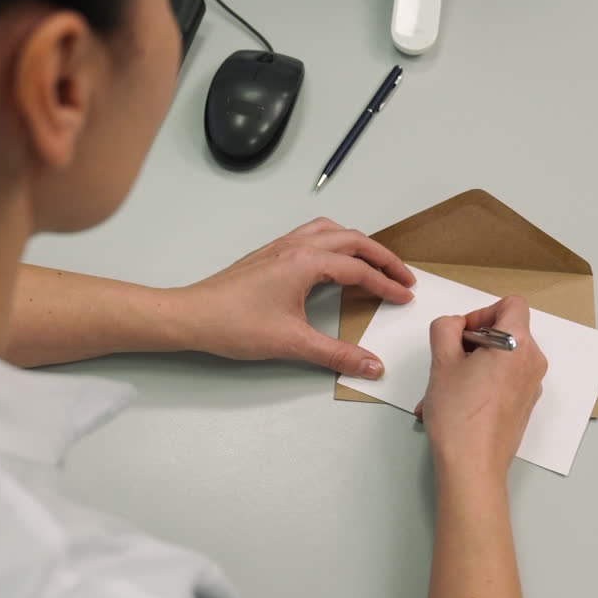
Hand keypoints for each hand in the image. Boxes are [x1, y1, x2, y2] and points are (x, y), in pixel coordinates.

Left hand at [178, 217, 415, 377]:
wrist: (192, 315)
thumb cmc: (234, 324)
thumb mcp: (292, 343)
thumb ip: (336, 355)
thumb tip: (371, 365)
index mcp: (306, 262)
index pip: (359, 270)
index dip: (386, 284)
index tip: (405, 296)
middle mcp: (296, 246)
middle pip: (353, 240)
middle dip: (382, 257)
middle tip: (403, 277)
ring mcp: (281, 246)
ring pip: (332, 231)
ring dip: (358, 244)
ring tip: (375, 264)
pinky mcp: (269, 254)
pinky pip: (312, 235)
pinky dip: (335, 242)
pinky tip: (334, 262)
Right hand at [417, 297, 547, 480]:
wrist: (472, 465)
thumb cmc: (459, 413)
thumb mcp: (441, 361)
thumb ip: (445, 328)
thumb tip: (454, 325)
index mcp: (518, 344)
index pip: (511, 304)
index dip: (483, 311)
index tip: (462, 334)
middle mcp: (533, 362)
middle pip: (506, 330)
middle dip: (473, 340)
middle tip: (449, 359)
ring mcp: (532, 385)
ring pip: (501, 357)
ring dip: (473, 363)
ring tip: (445, 386)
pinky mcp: (525, 405)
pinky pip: (504, 379)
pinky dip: (481, 381)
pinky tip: (455, 402)